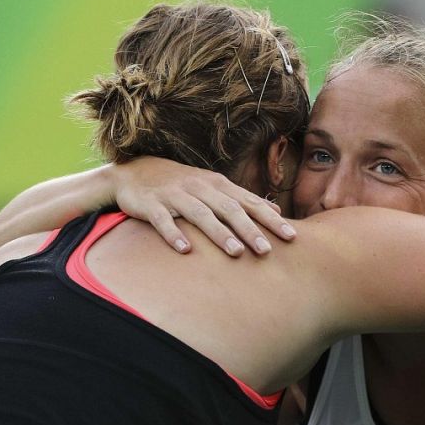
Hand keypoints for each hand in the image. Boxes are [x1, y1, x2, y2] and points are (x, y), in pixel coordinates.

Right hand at [111, 157, 295, 256]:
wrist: (133, 172)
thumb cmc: (181, 185)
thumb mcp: (213, 187)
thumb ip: (243, 200)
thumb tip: (276, 210)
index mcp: (217, 185)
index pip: (249, 202)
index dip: (269, 219)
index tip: (291, 237)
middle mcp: (199, 188)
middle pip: (229, 208)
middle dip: (249, 229)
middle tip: (267, 250)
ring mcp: (174, 195)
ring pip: (200, 214)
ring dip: (219, 233)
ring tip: (236, 252)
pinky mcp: (151, 205)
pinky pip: (163, 220)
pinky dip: (173, 234)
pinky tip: (185, 250)